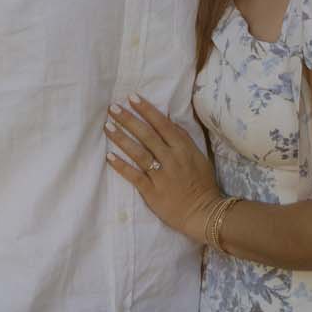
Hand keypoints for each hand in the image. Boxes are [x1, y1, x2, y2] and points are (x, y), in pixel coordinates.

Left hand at [102, 96, 221, 239]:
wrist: (204, 212)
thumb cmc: (202, 183)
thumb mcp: (198, 157)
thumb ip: (183, 139)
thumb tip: (169, 121)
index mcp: (183, 149)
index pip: (162, 125)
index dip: (147, 111)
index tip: (132, 98)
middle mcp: (171, 159)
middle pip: (147, 136)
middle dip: (129, 120)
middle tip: (113, 108)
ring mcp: (161, 175)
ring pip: (138, 153)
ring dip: (122, 139)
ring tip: (107, 127)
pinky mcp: (152, 192)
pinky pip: (134, 176)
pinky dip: (122, 166)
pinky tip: (109, 157)